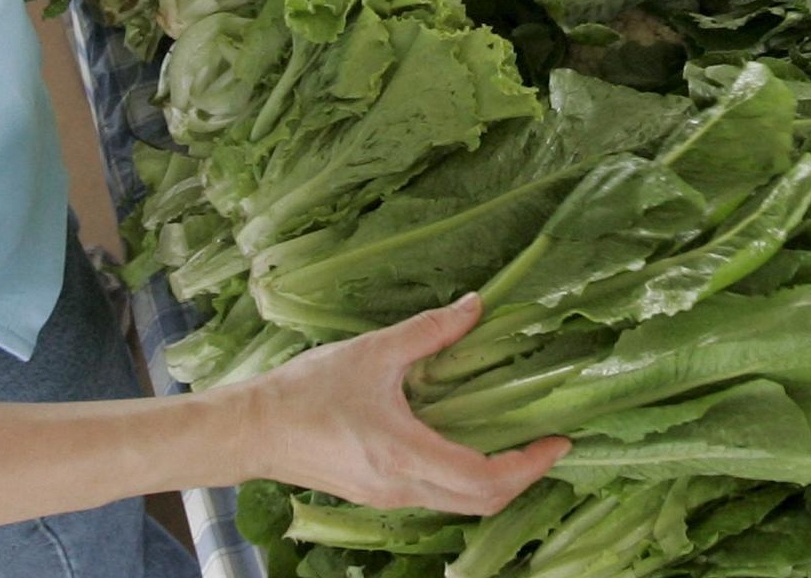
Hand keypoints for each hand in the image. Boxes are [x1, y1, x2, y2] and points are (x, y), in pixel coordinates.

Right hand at [234, 293, 570, 514]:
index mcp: (405, 454)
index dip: (529, 464)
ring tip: (515, 445)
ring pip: (460, 504)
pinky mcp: (377, 496)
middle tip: (546, 447)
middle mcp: (403, 487)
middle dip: (523, 478)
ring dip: (495, 482)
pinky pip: (437, 497)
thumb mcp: (372, 352)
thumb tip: (475, 305)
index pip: (485, 477)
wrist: (252, 430)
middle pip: (482, 503)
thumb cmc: (306, 391)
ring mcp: (389, 498)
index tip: (557, 441)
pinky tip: (467, 446)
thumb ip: (429, 331)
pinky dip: (465, 481)